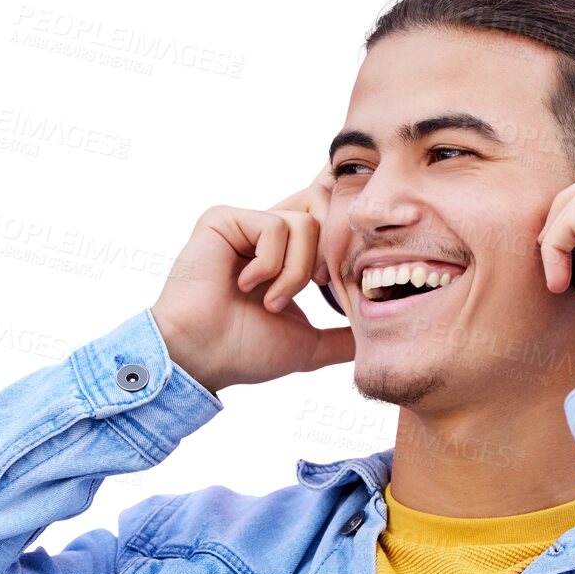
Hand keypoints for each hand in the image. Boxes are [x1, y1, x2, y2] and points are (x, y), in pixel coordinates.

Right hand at [150, 165, 353, 392]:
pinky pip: (276, 226)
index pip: (324, 227)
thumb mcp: (307, 346)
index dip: (338, 246)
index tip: (327, 287)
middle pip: (324, 217)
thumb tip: (372, 339)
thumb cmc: (243, 352)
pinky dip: (270, 265)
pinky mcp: (224, 218)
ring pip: (305, 224)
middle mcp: (263, 236)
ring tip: (269, 300)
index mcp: (282, 258)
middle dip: (322, 263)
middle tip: (307, 293)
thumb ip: (340, 338)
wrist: (202, 356)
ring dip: (294, 273)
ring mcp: (243, 225)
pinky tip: (245, 286)